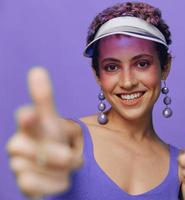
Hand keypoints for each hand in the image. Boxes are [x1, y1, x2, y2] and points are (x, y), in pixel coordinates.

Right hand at [6, 67, 81, 197]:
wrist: (56, 167)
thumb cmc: (54, 140)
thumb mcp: (52, 121)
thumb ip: (43, 99)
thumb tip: (36, 70)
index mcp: (30, 125)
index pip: (27, 119)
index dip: (29, 118)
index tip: (30, 115)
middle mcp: (18, 143)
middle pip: (39, 150)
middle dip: (60, 155)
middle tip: (71, 156)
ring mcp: (17, 164)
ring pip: (39, 169)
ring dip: (59, 170)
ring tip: (64, 168)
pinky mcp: (23, 184)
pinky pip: (36, 185)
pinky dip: (54, 184)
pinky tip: (59, 180)